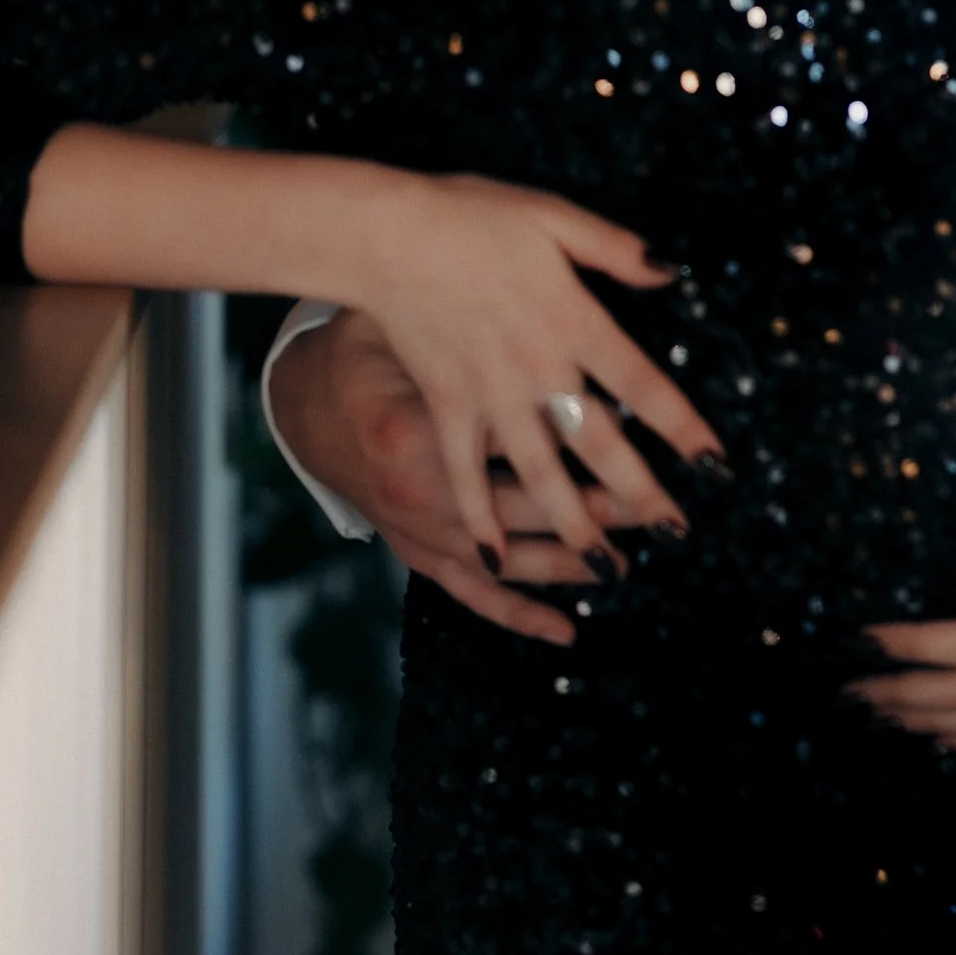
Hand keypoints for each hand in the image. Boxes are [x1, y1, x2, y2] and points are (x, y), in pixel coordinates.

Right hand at [272, 306, 604, 645]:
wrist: (305, 405)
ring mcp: (417, 531)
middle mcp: (417, 494)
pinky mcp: (416, 553)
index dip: (577, 449)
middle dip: (592, 513)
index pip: (515, 446)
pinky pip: (472, 595)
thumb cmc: (367, 352)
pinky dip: (518, 615)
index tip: (633, 451)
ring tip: (624, 562)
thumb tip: (561, 342)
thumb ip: (471, 336)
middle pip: (523, 508)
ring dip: (569, 563)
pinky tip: (567, 629)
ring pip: (508, 559)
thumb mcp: (409, 325)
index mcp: (416, 431)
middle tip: (650, 513)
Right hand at [273, 179, 725, 605]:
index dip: (681, 425)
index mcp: (571, 320)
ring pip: (539, 475)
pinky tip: (500, 560)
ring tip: (607, 569)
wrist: (384, 234)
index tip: (714, 462)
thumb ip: (616, 247)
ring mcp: (487, 396)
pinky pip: (465, 475)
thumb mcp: (554, 215)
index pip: (641, 383)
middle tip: (676, 532)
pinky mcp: (445, 408)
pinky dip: (481, 520)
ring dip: (574, 526)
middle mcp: (535, 368)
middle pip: (598, 444)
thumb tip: (672, 271)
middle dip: (640, 493)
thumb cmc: (470, 218)